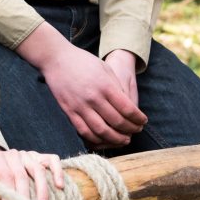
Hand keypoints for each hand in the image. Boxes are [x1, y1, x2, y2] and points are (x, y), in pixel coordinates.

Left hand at [0, 143, 63, 199]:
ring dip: (41, 191)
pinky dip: (57, 171)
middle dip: (24, 198)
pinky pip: (51, 160)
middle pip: (21, 175)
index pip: (5, 175)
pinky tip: (59, 186)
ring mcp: (26, 155)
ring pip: (38, 170)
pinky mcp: (37, 157)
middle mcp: (13, 155)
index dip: (8, 194)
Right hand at [17, 25, 146, 148]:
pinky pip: (84, 131)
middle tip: (136, 131)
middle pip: (117, 122)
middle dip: (130, 129)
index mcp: (105, 85)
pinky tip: (104, 139)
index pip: (127, 109)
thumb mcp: (105, 69)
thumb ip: (116, 88)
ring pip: (101, 131)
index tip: (143, 121)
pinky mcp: (69, 112)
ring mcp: (80, 106)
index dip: (138, 118)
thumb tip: (128, 107)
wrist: (56, 59)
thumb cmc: (83, 62)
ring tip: (124, 140)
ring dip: (115, 139)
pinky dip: (96, 139)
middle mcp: (93, 98)